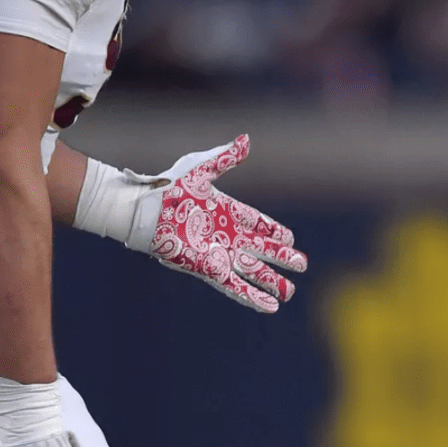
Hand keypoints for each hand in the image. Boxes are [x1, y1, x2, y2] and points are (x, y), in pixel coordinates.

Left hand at [126, 135, 307, 312]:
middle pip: (262, 251)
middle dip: (282, 258)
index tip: (290, 238)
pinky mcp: (210, 269)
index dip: (274, 231)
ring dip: (272, 282)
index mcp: (227, 212)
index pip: (257, 223)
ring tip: (290, 292)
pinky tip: (270, 306)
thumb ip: (225, 158)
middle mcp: (227, 236)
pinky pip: (236, 286)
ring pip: (253, 271)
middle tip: (302, 265)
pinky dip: (254, 297)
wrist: (146, 210)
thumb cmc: (169, 188)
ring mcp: (220, 254)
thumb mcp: (201, 168)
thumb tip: (247, 140)